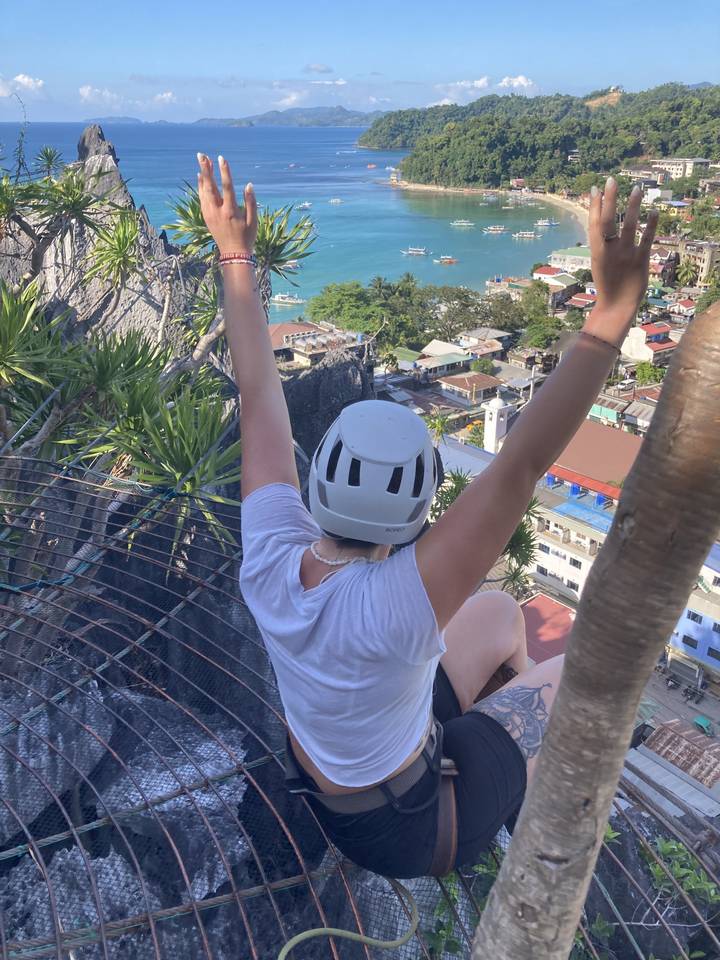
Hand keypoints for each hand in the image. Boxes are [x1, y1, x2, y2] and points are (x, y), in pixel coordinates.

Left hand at [196, 153, 256, 255]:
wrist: (233, 254)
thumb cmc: (246, 237)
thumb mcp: (253, 221)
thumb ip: (251, 202)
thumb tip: (249, 185)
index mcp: (230, 212)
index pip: (227, 187)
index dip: (224, 172)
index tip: (221, 158)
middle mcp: (218, 211)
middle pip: (210, 186)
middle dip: (205, 169)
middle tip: (201, 155)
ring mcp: (210, 214)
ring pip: (203, 191)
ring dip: (203, 175)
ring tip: (202, 162)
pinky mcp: (206, 217)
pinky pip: (201, 198)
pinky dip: (200, 187)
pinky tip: (200, 178)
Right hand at [586, 178, 657, 343]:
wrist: (616, 306)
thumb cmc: (608, 283)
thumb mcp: (598, 262)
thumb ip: (600, 243)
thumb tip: (599, 224)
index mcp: (597, 251)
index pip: (593, 223)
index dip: (594, 205)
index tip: (595, 188)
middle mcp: (610, 251)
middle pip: (608, 221)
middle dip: (609, 199)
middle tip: (611, 180)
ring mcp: (626, 255)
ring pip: (629, 226)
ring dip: (632, 206)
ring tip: (636, 189)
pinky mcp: (641, 261)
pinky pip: (647, 240)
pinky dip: (652, 225)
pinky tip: (655, 211)